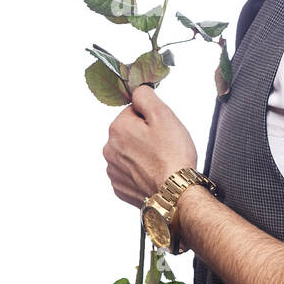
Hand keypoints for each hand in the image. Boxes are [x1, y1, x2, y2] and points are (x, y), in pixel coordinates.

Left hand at [103, 85, 197, 206]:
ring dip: (142, 154)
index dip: (151, 118)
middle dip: (145, 136)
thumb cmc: (172, 155)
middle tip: (164, 146)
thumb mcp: (163, 114)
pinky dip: (140, 172)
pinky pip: (130, 172)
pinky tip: (154, 175)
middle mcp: (109, 149)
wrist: (175, 193)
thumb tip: (137, 90)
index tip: (162, 130)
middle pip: (130, 133)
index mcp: (117, 128)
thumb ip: (145, 96)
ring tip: (160, 162)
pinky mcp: (119, 187)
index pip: (133, 112)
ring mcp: (113, 170)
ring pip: (129, 153)